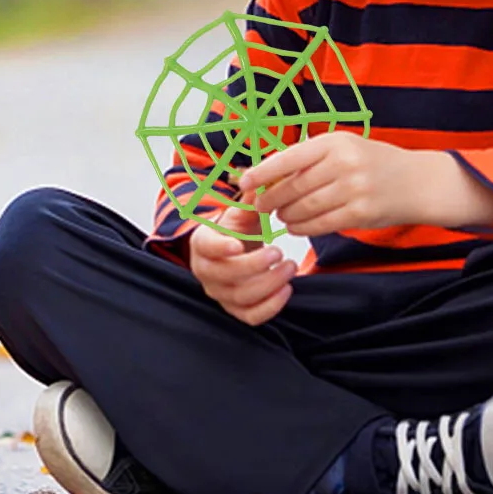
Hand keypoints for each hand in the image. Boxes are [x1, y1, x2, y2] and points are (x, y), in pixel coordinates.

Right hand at [188, 191, 297, 325]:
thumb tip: (259, 176)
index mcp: (203, 242)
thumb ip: (251, 196)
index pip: (206, 247)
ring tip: (290, 267)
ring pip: (240, 297)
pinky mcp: (235, 310)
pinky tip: (286, 290)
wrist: (236, 250)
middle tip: (280, 253)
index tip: (239, 245)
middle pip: (226, 276)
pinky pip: (250, 317)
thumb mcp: (242, 211)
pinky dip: (270, 308)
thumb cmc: (237, 229)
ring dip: (269, 284)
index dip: (221, 248)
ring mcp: (219, 293)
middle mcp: (206, 271)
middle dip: (256, 267)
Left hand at [237, 132, 429, 235]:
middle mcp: (344, 164)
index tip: (243, 183)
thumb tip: (266, 173)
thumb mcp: (344, 148)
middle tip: (259, 205)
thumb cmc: (374, 163)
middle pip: (293, 187)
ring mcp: (353, 190)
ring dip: (285, 214)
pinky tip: (296, 226)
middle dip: (270, 199)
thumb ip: (309, 158)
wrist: (418, 182)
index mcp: (335, 142)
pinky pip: (320, 225)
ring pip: (304, 208)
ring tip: (280, 215)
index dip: (261, 172)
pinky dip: (302, 227)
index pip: (288, 158)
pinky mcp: (360, 214)